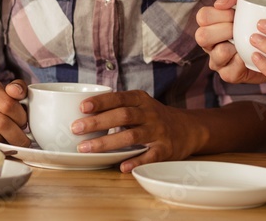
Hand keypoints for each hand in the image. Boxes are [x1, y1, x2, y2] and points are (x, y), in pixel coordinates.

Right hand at [0, 78, 29, 145]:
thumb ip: (19, 89)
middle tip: (22, 141)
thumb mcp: (9, 93)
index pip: (8, 104)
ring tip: (8, 143)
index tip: (24, 123)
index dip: (20, 118)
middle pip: (0, 121)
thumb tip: (16, 91)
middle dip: (16, 134)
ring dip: (2, 142)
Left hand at [69, 90, 202, 172]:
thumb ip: (118, 106)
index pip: (120, 98)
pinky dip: (135, 161)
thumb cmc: (155, 117)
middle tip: (76, 128)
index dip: (101, 102)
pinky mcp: (165, 149)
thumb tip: (84, 112)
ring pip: (132, 136)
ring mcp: (158, 132)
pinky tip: (121, 166)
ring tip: (86, 149)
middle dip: (98, 122)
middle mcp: (150, 114)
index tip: (82, 107)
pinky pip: (149, 156)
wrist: (189, 129)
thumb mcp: (141, 105)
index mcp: (141, 100)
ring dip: (107, 142)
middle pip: (123, 115)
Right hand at [195, 0, 265, 85]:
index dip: (220, 14)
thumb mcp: (243, 4)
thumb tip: (220, 4)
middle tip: (239, 28)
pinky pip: (230, 70)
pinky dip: (242, 61)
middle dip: (226, 29)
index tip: (235, 14)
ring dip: (235, 45)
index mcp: (208, 25)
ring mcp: (216, 61)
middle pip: (203, 36)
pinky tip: (249, 55)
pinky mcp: (227, 75)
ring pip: (219, 53)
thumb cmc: (251, 23)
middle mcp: (208, 44)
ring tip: (246, 42)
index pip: (202, 16)